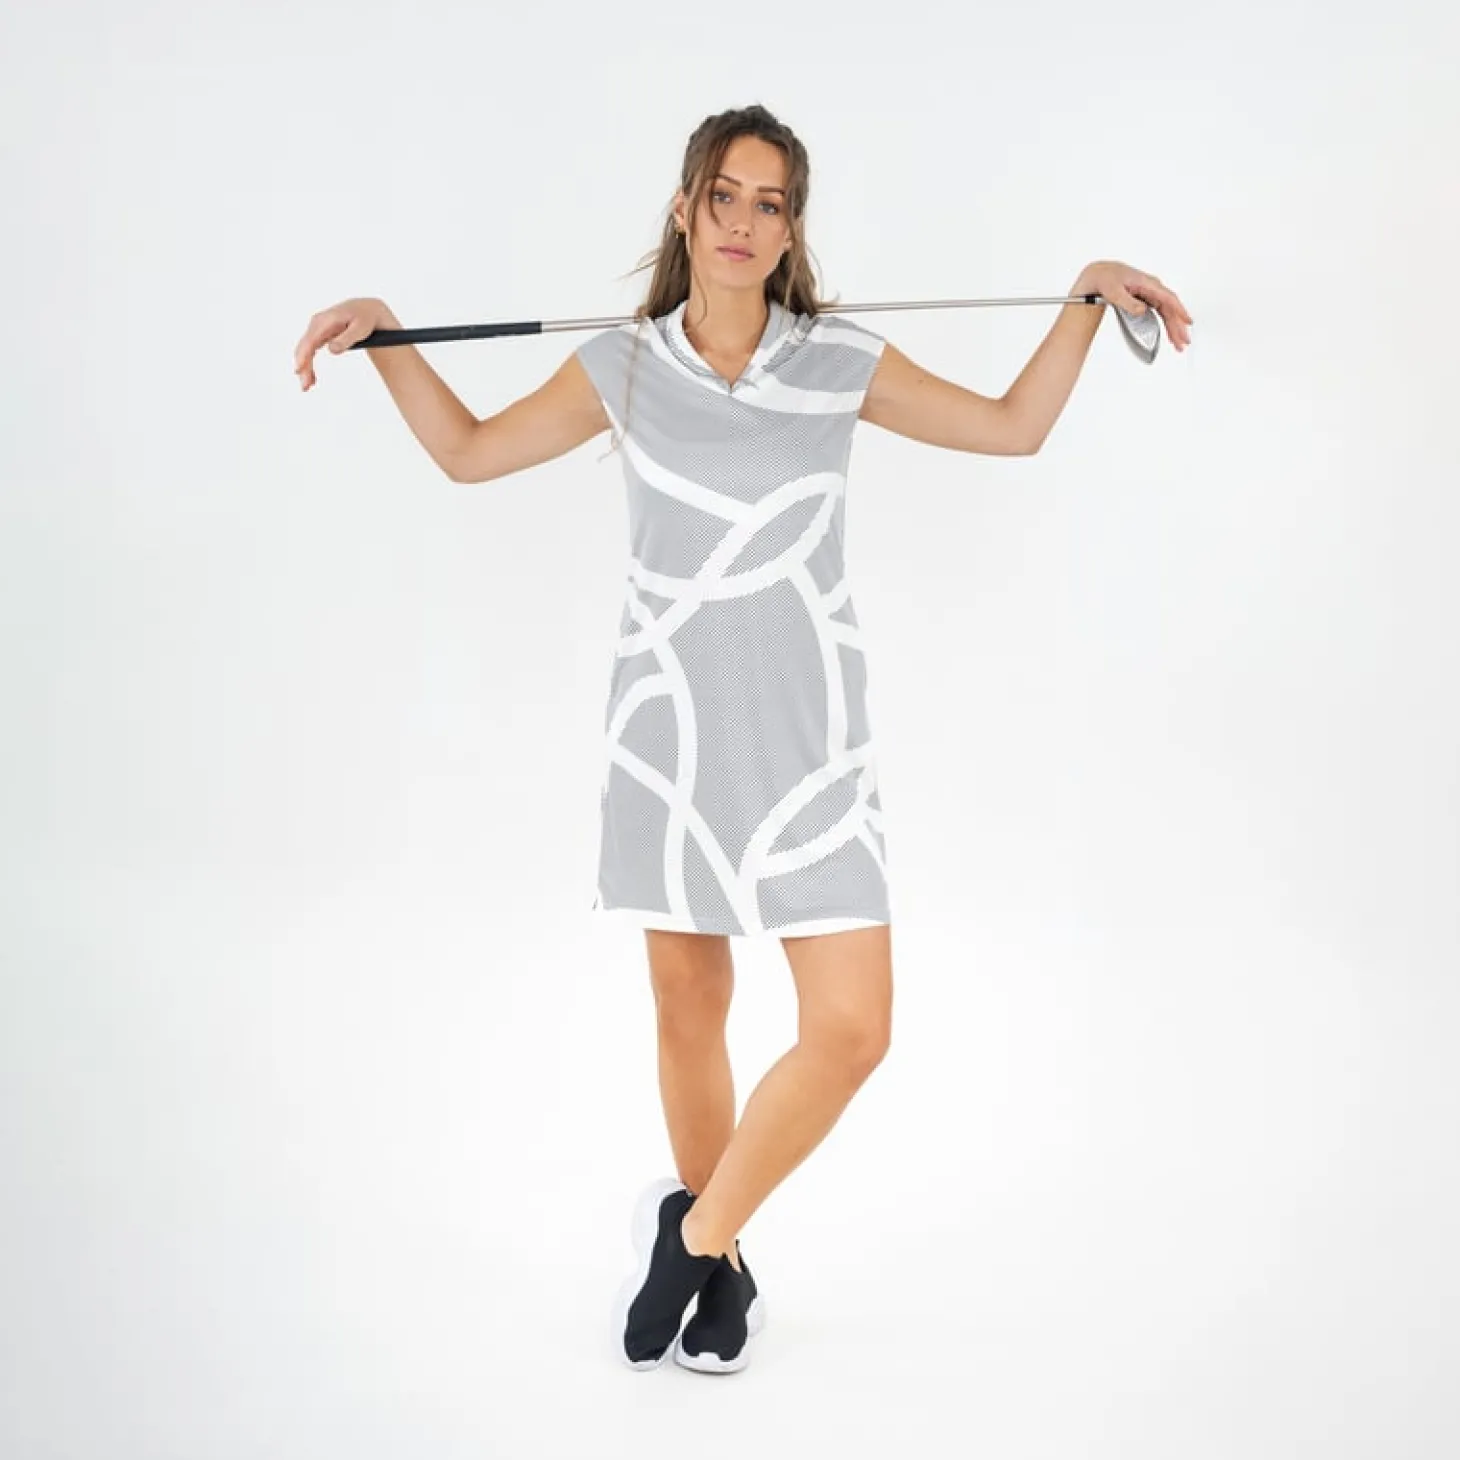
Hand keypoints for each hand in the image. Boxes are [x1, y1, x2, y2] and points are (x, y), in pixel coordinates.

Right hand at [292, 297, 391, 390]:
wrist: (366, 310)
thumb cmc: (365, 318)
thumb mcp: (360, 328)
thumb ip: (346, 339)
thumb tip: (331, 350)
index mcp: (324, 321)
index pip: (309, 340)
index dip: (303, 356)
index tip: (299, 370)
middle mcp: (316, 324)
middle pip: (304, 347)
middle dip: (303, 367)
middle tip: (305, 387)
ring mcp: (316, 330)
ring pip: (305, 351)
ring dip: (305, 369)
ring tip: (307, 387)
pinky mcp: (319, 336)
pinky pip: (310, 351)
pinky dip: (309, 365)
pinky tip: (313, 379)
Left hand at [1075, 262, 1192, 352]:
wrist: (1100, 274)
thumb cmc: (1107, 278)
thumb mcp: (1114, 291)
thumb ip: (1128, 302)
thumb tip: (1142, 310)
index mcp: (1148, 284)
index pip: (1168, 298)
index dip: (1179, 310)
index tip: (1187, 321)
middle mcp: (1152, 288)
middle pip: (1170, 309)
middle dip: (1178, 326)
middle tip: (1183, 341)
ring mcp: (1151, 294)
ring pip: (1167, 312)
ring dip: (1174, 328)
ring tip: (1179, 343)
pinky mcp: (1147, 300)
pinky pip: (1161, 313)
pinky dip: (1166, 324)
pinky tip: (1170, 334)